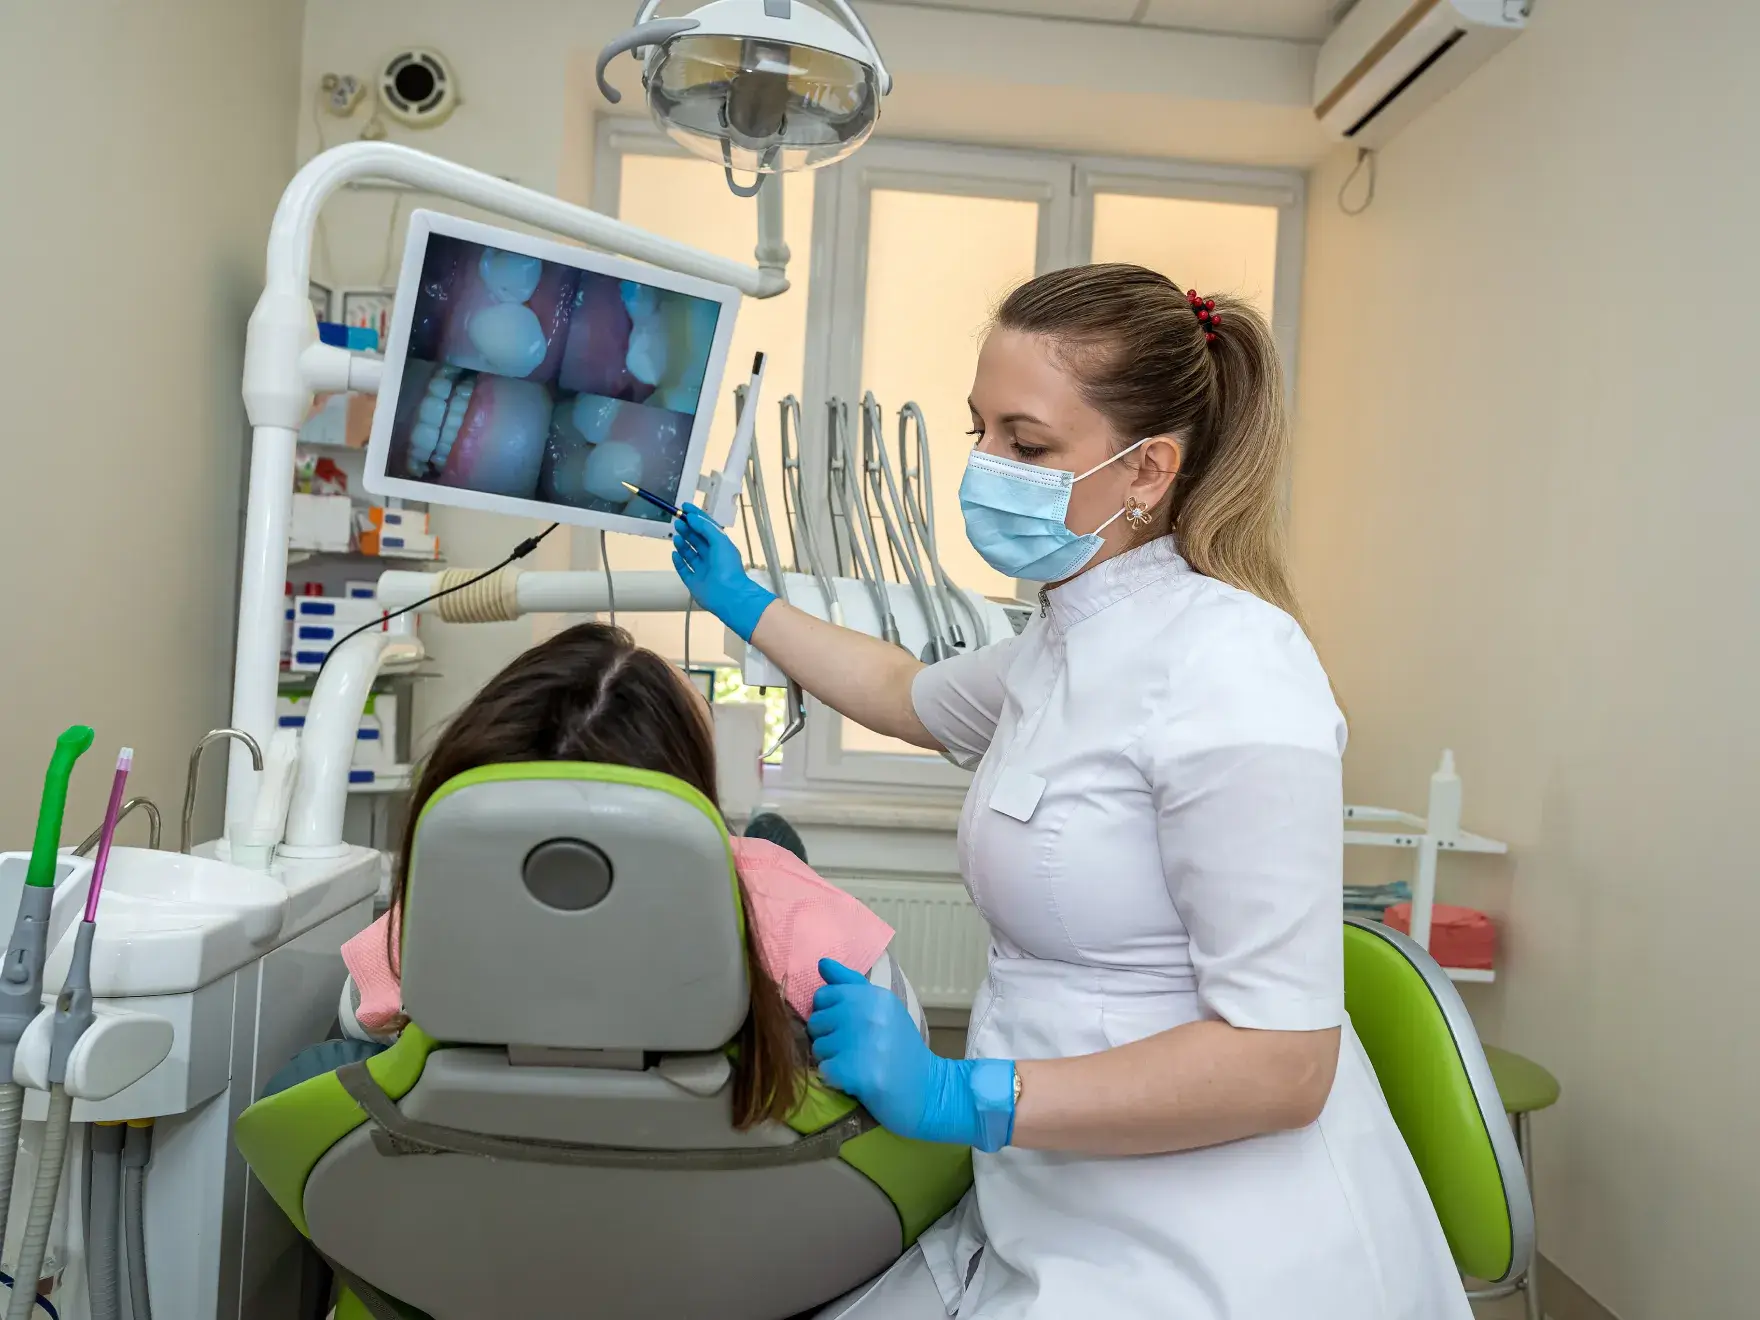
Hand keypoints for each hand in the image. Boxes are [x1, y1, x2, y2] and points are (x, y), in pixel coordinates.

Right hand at [670, 503, 775, 642]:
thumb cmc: (728, 567)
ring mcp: (703, 570)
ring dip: (683, 543)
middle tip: (678, 520)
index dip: (697, 517)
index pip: (707, 528)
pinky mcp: (694, 582)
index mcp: (721, 547)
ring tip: (677, 535)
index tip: (685, 507)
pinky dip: (678, 561)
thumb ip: (705, 527)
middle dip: (688, 529)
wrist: (729, 595)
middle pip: (697, 540)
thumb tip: (692, 517)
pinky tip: (674, 553)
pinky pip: (684, 569)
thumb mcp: (720, 540)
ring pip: (690, 554)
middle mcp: (712, 558)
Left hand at [808, 959, 1015, 1151]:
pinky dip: (836, 1080)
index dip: (829, 1014)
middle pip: (816, 1022)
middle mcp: (867, 1013)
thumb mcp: (882, 1008)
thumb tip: (821, 963)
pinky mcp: (856, 1072)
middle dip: (828, 1038)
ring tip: (858, 1064)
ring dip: (832, 1060)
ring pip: (818, 1048)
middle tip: (856, 1050)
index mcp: (874, 995)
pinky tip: (857, 1080)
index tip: (848, 1027)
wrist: (927, 1090)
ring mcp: (862, 1043)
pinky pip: (824, 1071)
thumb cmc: (901, 1048)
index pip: (823, 995)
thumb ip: (850, 984)